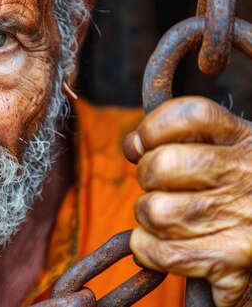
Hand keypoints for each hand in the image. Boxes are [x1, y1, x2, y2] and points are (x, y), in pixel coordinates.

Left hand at [124, 97, 250, 306]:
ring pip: (155, 211)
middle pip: (161, 166)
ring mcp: (243, 217)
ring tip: (168, 219)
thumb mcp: (226, 152)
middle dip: (146, 179)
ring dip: (148, 219)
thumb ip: (180, 139)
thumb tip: (133, 144)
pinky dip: (148, 250)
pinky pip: (163, 252)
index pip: (189, 115)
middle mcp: (247, 173)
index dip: (153, 128)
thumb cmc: (240, 191)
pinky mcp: (234, 258)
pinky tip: (162, 246)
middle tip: (161, 188)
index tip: (144, 144)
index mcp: (245, 140)